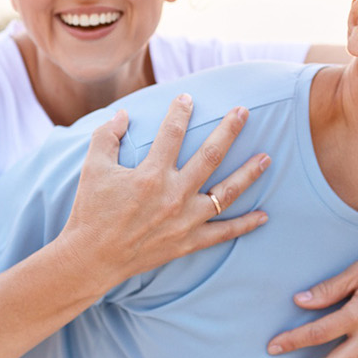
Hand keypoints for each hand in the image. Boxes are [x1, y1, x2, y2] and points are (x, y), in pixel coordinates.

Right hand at [54, 93, 272, 287]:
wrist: (91, 259)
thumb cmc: (90, 211)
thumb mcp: (93, 167)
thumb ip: (107, 136)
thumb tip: (123, 114)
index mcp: (150, 175)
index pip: (172, 134)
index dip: (180, 112)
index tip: (188, 98)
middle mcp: (174, 195)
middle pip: (210, 156)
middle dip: (229, 131)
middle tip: (244, 112)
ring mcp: (185, 221)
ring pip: (226, 193)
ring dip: (248, 173)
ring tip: (266, 157)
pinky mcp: (188, 242)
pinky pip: (223, 233)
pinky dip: (245, 225)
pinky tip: (264, 215)